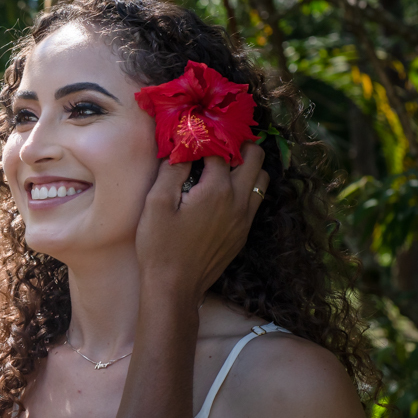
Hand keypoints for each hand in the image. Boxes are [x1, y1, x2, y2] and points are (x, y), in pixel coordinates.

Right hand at [135, 142, 267, 306]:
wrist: (175, 287)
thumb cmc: (160, 246)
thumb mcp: (156, 204)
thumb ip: (172, 171)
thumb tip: (182, 147)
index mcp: (216, 190)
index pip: (220, 149)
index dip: (206, 137)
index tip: (193, 131)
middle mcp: (238, 201)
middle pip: (255, 157)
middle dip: (238, 144)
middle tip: (217, 142)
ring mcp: (244, 218)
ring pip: (261, 179)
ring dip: (247, 166)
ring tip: (223, 165)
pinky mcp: (243, 232)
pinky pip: (255, 200)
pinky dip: (245, 187)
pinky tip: (222, 191)